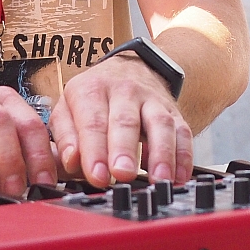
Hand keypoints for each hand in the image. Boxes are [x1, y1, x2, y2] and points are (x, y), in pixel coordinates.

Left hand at [48, 52, 192, 185]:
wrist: (129, 69)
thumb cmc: (93, 99)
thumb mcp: (67, 109)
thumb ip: (66, 137)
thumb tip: (71, 161)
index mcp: (92, 90)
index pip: (92, 122)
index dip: (94, 151)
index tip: (97, 176)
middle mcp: (124, 91)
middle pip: (126, 121)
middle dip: (125, 150)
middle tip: (123, 174)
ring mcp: (152, 101)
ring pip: (160, 125)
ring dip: (162, 154)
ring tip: (159, 180)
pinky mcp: (173, 112)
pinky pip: (182, 132)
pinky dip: (183, 156)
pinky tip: (180, 176)